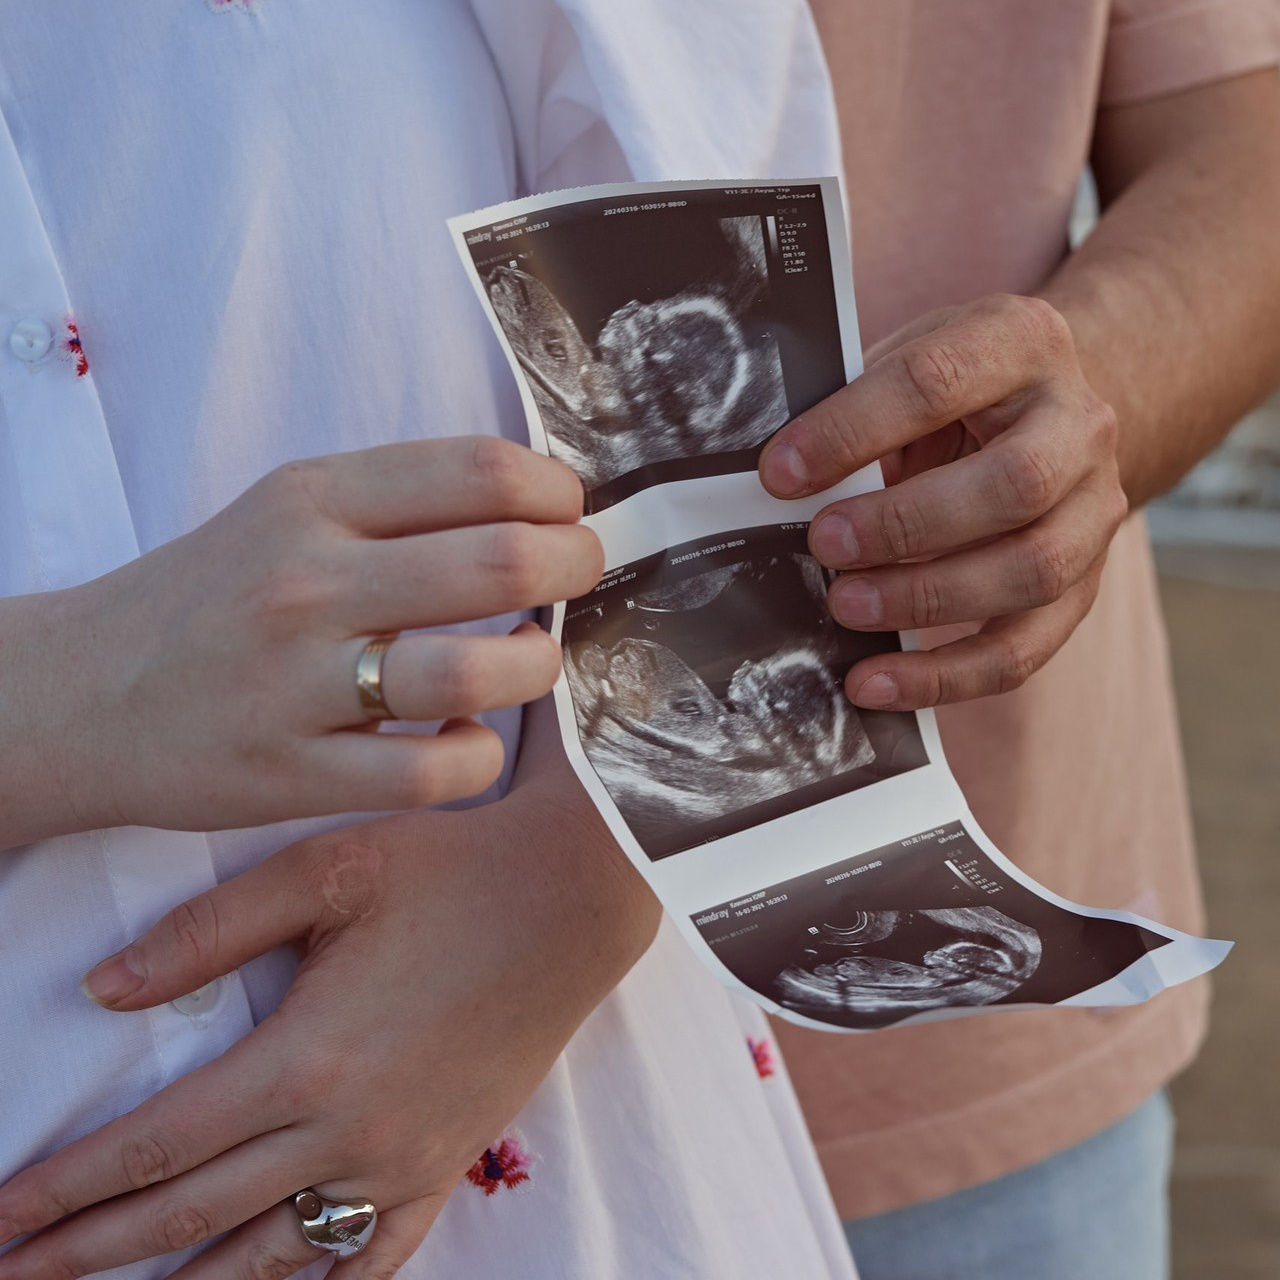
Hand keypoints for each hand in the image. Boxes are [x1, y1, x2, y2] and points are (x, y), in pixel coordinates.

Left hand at [0, 768, 657, 1277]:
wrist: (573, 896)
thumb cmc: (451, 871)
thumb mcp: (326, 871)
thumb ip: (209, 932)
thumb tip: (104, 991)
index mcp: (308, 1058)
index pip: (153, 1149)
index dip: (65, 1190)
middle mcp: (349, 1131)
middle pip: (190, 1218)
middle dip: (88, 1253)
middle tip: (15, 1274)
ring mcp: (403, 1159)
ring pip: (269, 1258)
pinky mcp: (447, 1162)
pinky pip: (372, 1256)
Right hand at [14, 437, 601, 840]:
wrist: (82, 693)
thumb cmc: (212, 598)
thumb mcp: (287, 512)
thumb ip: (399, 502)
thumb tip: (537, 505)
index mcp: (312, 499)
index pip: (479, 470)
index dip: (558, 492)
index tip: (567, 513)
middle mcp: (305, 581)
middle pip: (501, 562)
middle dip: (575, 567)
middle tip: (578, 575)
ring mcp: (295, 684)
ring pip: (476, 673)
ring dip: (537, 666)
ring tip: (528, 660)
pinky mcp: (291, 775)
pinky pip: (433, 772)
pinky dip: (480, 755)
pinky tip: (467, 738)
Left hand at [758, 294, 1126, 707]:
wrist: (1043, 410)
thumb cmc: (949, 392)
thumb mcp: (905, 366)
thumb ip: (853, 412)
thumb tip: (776, 483)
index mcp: (1020, 343)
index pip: (937, 383)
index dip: (851, 431)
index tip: (779, 473)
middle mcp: (1079, 424)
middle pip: (1014, 483)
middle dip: (905, 523)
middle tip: (823, 543)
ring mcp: (1094, 509)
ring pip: (1032, 570)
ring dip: (927, 598)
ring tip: (844, 607)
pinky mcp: (1084, 584)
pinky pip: (1024, 646)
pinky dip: (945, 676)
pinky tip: (874, 683)